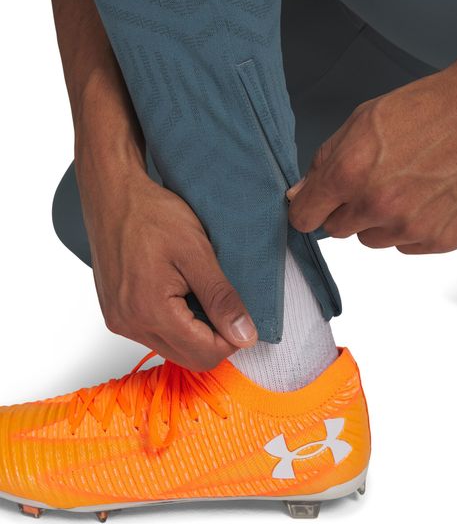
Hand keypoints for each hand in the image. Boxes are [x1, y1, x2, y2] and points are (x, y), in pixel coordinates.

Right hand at [82, 172, 257, 370]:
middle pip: (188, 358)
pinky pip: (153, 334)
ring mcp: (119, 320)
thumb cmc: (150, 215)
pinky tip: (179, 293)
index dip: (232, 339)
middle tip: (223, 303)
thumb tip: (244, 335)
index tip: (240, 315)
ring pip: (171, 348)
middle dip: (214, 338)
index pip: (205, 354)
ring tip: (198, 291)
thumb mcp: (197, 252)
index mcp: (150, 311)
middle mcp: (129, 324)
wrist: (113, 196)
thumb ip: (221, 298)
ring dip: (194, 330)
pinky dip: (174, 322)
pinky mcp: (115, 312)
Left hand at [287, 24, 456, 253]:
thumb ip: (325, 162)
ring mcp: (411, 226)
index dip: (306, 209)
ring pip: (372, 239)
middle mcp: (378, 205)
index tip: (312, 206)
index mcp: (350, 172)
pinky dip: (411, 228)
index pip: (304, 217)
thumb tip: (300, 193)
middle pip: (337, 230)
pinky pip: (406, 246)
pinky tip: (428, 197)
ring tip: (406, 186)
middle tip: (373, 181)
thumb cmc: (428, 109)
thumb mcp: (362, 121)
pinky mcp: (441, 239)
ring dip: (380, 220)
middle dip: (347, 209)